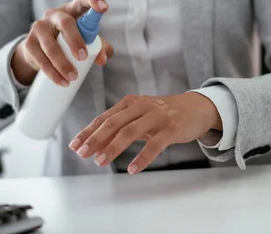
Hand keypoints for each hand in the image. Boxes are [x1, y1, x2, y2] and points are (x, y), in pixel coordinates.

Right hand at [11, 0, 113, 85]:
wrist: (41, 51)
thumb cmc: (71, 42)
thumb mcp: (87, 42)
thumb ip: (100, 48)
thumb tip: (102, 59)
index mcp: (72, 10)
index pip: (82, 0)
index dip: (93, 1)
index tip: (104, 8)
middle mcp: (54, 15)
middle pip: (65, 22)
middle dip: (75, 40)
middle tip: (84, 58)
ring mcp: (39, 27)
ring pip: (50, 45)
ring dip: (62, 63)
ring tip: (73, 77)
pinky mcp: (29, 43)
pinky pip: (39, 58)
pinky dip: (51, 72)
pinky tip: (61, 81)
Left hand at [68, 92, 222, 173]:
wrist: (197, 108)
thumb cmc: (165, 113)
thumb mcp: (141, 116)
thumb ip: (121, 128)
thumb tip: (96, 146)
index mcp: (131, 103)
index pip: (105, 117)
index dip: (88, 131)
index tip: (74, 145)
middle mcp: (142, 107)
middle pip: (114, 123)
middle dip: (95, 139)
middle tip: (82, 153)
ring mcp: (157, 117)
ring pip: (130, 131)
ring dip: (113, 147)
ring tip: (101, 161)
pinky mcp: (172, 128)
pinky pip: (155, 144)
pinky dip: (142, 157)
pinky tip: (132, 168)